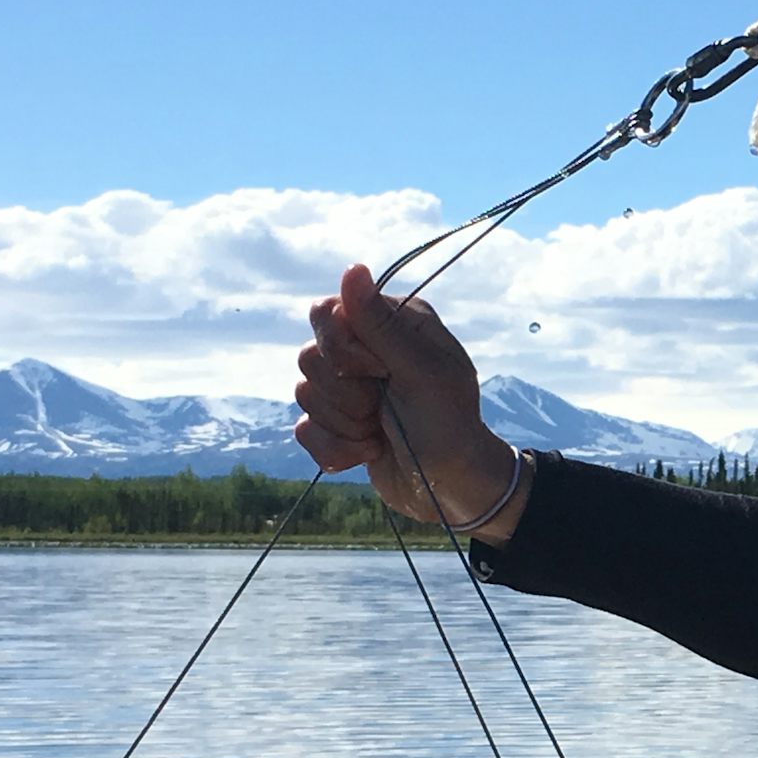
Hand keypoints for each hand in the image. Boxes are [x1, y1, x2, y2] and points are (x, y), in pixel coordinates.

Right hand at [295, 265, 530, 542]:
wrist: (453, 489)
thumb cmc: (449, 427)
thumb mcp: (424, 373)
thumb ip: (383, 326)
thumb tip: (352, 268)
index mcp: (393, 325)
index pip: (327, 312)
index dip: (341, 348)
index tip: (377, 371)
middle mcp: (368, 350)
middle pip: (310, 355)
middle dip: (345, 393)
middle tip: (384, 407)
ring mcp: (350, 388)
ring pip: (304, 393)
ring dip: (345, 424)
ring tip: (382, 433)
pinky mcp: (338, 424)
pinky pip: (305, 430)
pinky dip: (336, 449)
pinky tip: (368, 452)